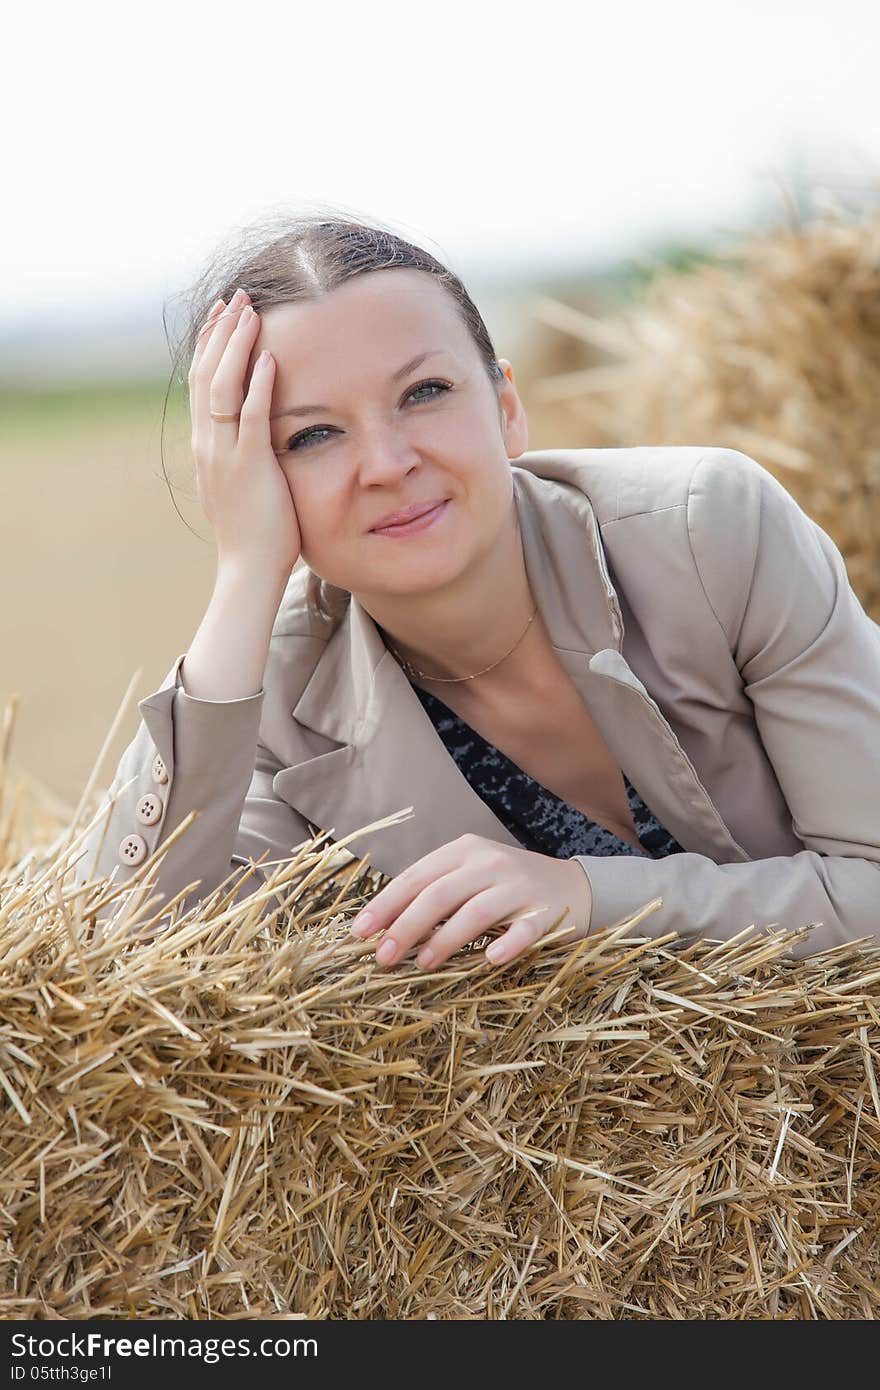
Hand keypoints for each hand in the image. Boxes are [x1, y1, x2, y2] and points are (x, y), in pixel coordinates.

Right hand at [188, 288, 302, 575]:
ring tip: (250, 311)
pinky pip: (250, 416)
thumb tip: (253, 437)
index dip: (210, 345)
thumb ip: (243, 455)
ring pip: (222, 387)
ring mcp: (224, 454)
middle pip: (206, 374)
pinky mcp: (249, 466)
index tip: (222, 315)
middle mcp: (207, 444)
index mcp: (205, 446)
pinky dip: (257, 384)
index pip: (201, 383)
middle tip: (236, 297)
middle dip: (221, 332)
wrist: (247, 569)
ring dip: (236, 345)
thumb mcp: (241, 484)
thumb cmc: (255, 532)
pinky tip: (270, 357)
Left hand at [348, 833, 592, 969]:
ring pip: (476, 911)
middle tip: (383, 956)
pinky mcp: (545, 911)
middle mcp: (489, 863)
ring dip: (446, 939)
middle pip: (440, 894)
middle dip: (407, 926)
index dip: (386, 904)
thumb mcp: (469, 878)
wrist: (574, 886)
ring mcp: (519, 886)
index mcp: (464, 851)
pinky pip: (524, 929)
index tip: (359, 932)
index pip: (416, 877)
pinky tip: (490, 960)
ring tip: (424, 964)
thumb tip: (383, 928)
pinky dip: (507, 944)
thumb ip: (433, 894)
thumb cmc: (506, 887)